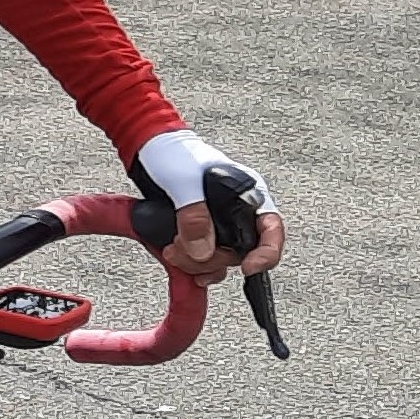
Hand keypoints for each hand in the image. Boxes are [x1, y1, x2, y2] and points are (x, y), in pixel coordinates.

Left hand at [133, 128, 285, 285]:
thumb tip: (203, 250)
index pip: (271, 229)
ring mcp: (218, 226)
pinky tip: (178, 262)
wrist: (148, 151)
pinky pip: (204, 261)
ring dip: (196, 263)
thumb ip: (194, 213)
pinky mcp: (200, 235)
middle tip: (180, 250)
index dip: (267, 252)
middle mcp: (237, 213)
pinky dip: (191, 266)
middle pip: (239, 252)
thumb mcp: (183, 180)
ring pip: (220, 260)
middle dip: (211, 258)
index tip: (249, 267)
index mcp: (246, 194)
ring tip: (172, 251)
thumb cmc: (173, 153)